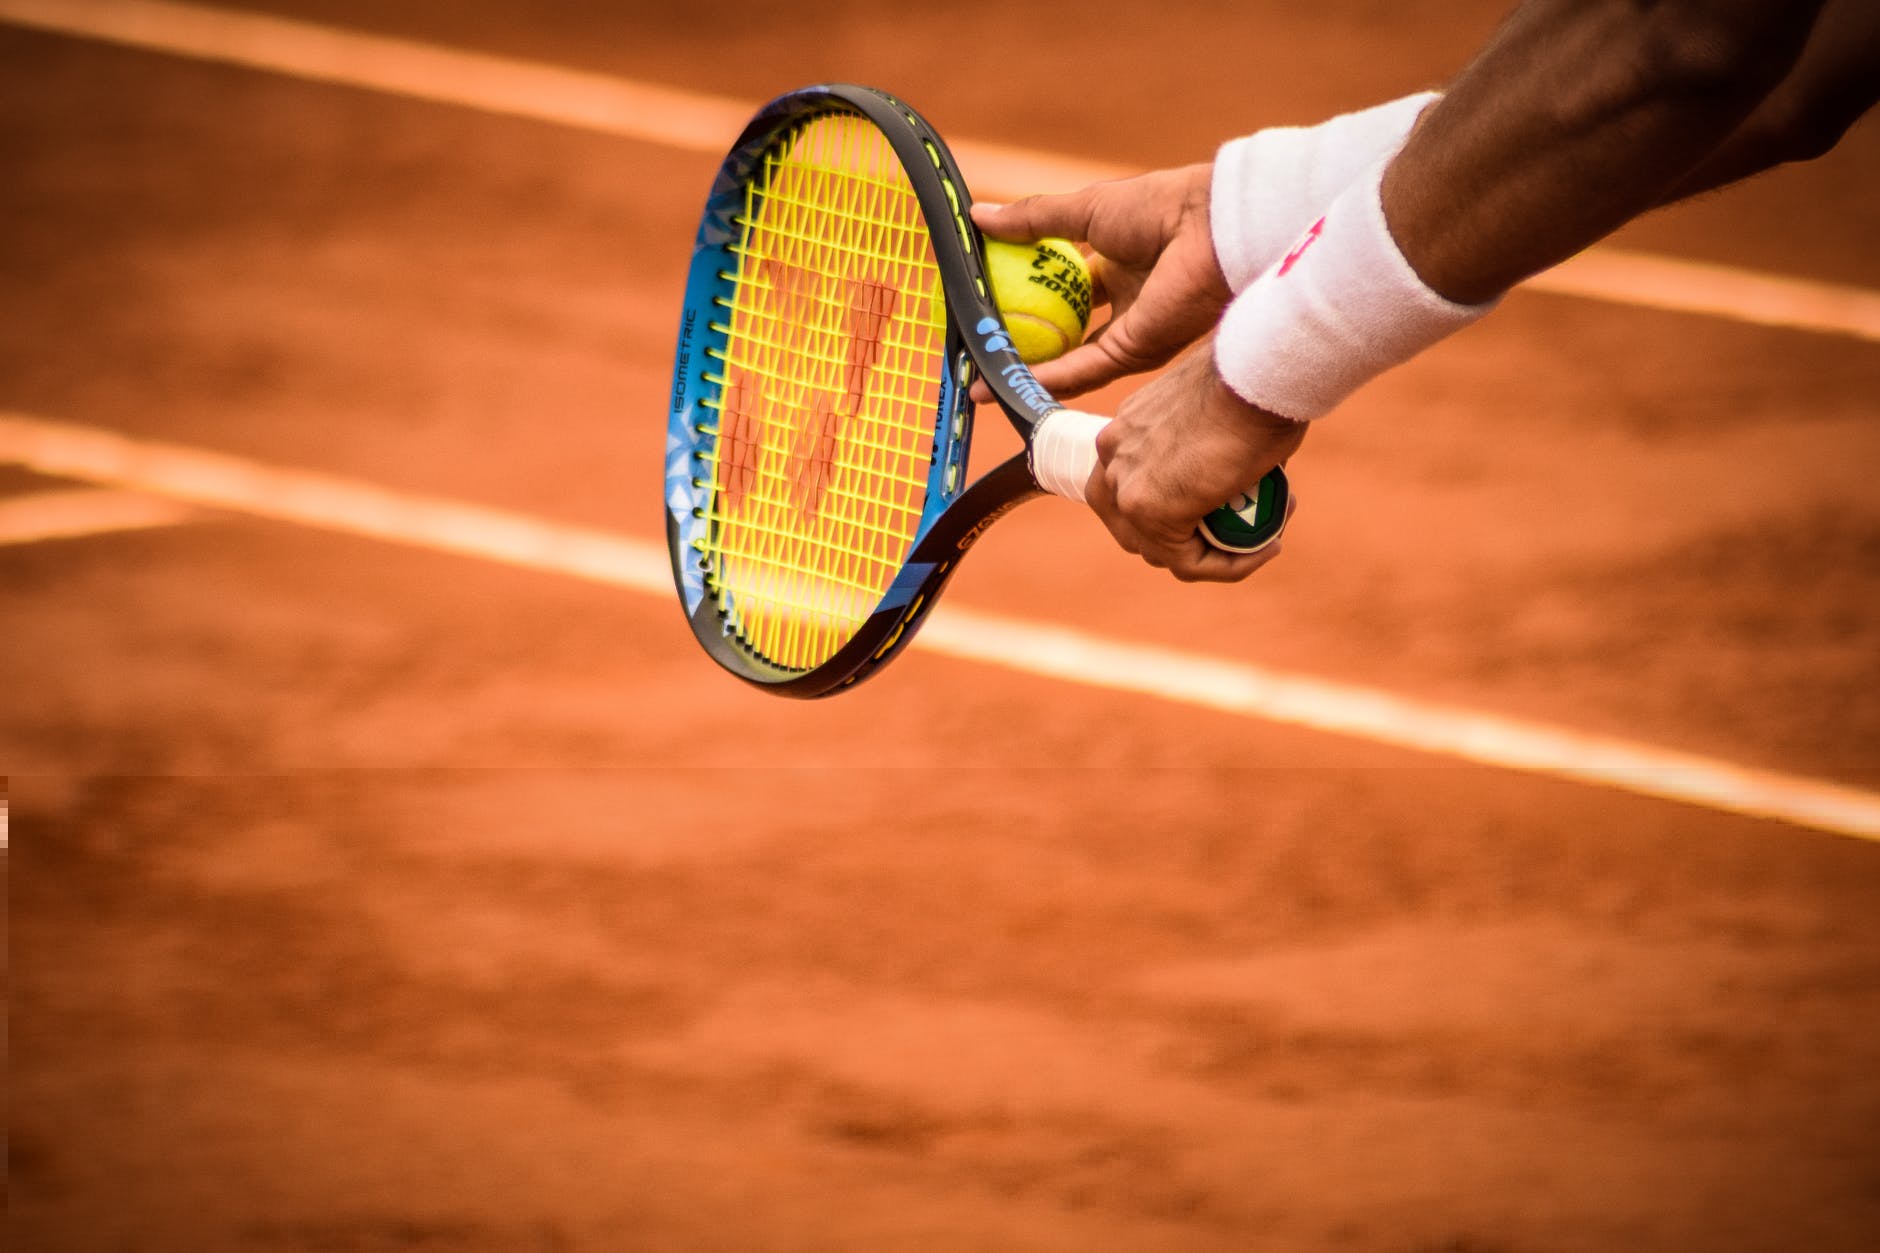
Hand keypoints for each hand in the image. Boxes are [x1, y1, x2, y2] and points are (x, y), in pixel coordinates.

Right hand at [970, 164, 1230, 400]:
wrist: (1208, 229)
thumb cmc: (1158, 207)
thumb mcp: (1083, 209)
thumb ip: (1032, 220)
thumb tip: (977, 218)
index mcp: (1115, 264)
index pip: (1060, 288)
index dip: (1022, 295)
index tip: (984, 302)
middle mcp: (1123, 303)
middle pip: (1062, 331)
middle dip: (1021, 343)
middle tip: (977, 349)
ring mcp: (1128, 332)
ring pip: (1067, 360)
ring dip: (1024, 370)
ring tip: (979, 379)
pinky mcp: (1133, 353)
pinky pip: (1081, 370)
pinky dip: (1043, 377)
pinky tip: (1007, 380)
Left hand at [1087, 341, 1305, 582]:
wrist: (1256, 370)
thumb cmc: (1253, 378)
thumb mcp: (1218, 408)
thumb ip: (1208, 442)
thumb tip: (1235, 470)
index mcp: (1124, 429)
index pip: (1131, 489)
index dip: (1176, 510)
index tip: (1227, 507)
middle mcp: (1113, 456)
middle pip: (1134, 526)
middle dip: (1187, 538)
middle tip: (1241, 530)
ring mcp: (1125, 485)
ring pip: (1161, 551)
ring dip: (1215, 555)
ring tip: (1266, 537)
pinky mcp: (1149, 510)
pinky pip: (1188, 562)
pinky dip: (1229, 566)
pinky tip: (1267, 547)